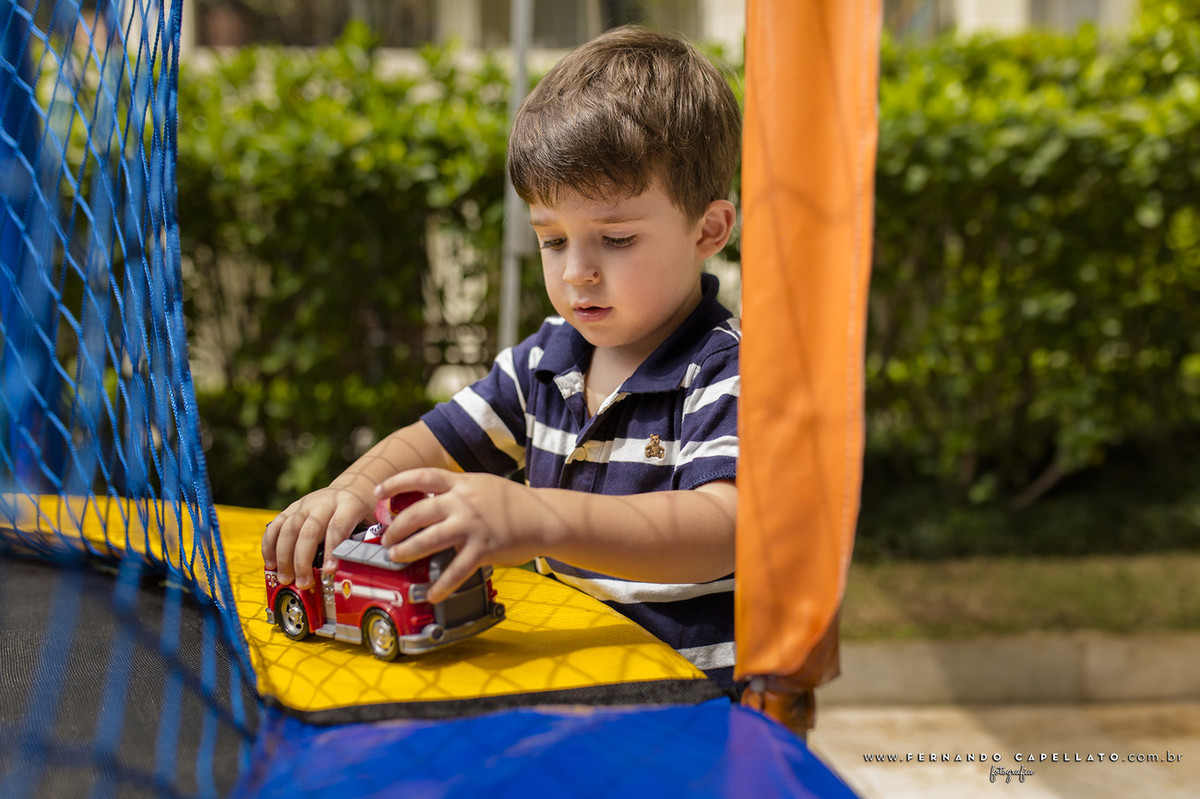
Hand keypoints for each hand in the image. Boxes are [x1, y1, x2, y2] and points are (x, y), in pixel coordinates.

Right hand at [262, 486, 372, 590]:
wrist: (352, 487)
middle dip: (303, 560)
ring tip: (286, 578)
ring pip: (289, 529)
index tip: (329, 571)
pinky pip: (275, 526)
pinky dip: (270, 545)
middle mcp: (324, 502)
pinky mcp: (291, 508)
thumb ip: (368, 541)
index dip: (332, 550)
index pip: (337, 527)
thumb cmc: (363, 511)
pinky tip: (272, 563)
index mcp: (348, 504)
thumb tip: (363, 568)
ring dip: (284, 557)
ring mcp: (305, 504)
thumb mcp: (374, 522)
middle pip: (309, 531)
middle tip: (303, 582)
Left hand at [374, 469, 548, 602]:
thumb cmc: (512, 503)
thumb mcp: (482, 486)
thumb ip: (456, 491)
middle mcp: (464, 502)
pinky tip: (432, 593)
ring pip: (429, 539)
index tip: (378, 492)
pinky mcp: (484, 548)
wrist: (545, 517)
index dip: (396, 483)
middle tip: (386, 539)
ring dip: (407, 551)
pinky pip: (456, 570)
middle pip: (417, 512)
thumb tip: (427, 500)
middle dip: (396, 527)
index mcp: (462, 483)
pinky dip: (442, 585)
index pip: (422, 477)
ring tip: (397, 557)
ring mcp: (473, 526)